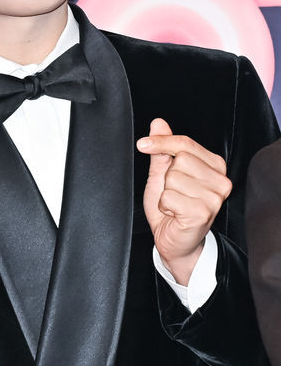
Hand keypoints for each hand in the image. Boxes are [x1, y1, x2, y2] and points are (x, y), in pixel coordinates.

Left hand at [136, 118, 231, 284]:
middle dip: (167, 176)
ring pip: (173, 178)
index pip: (186, 143)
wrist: (175, 242)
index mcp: (214, 165)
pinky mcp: (203, 212)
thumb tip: (158, 124)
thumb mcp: (163, 175)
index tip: (143, 144)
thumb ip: (162, 150)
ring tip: (174, 204)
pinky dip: (165, 205)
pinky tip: (174, 213)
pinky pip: (169, 196)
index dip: (162, 142)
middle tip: (173, 192)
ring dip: (165, 193)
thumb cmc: (172, 208)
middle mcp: (220, 180)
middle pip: (180, 159)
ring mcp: (214, 197)